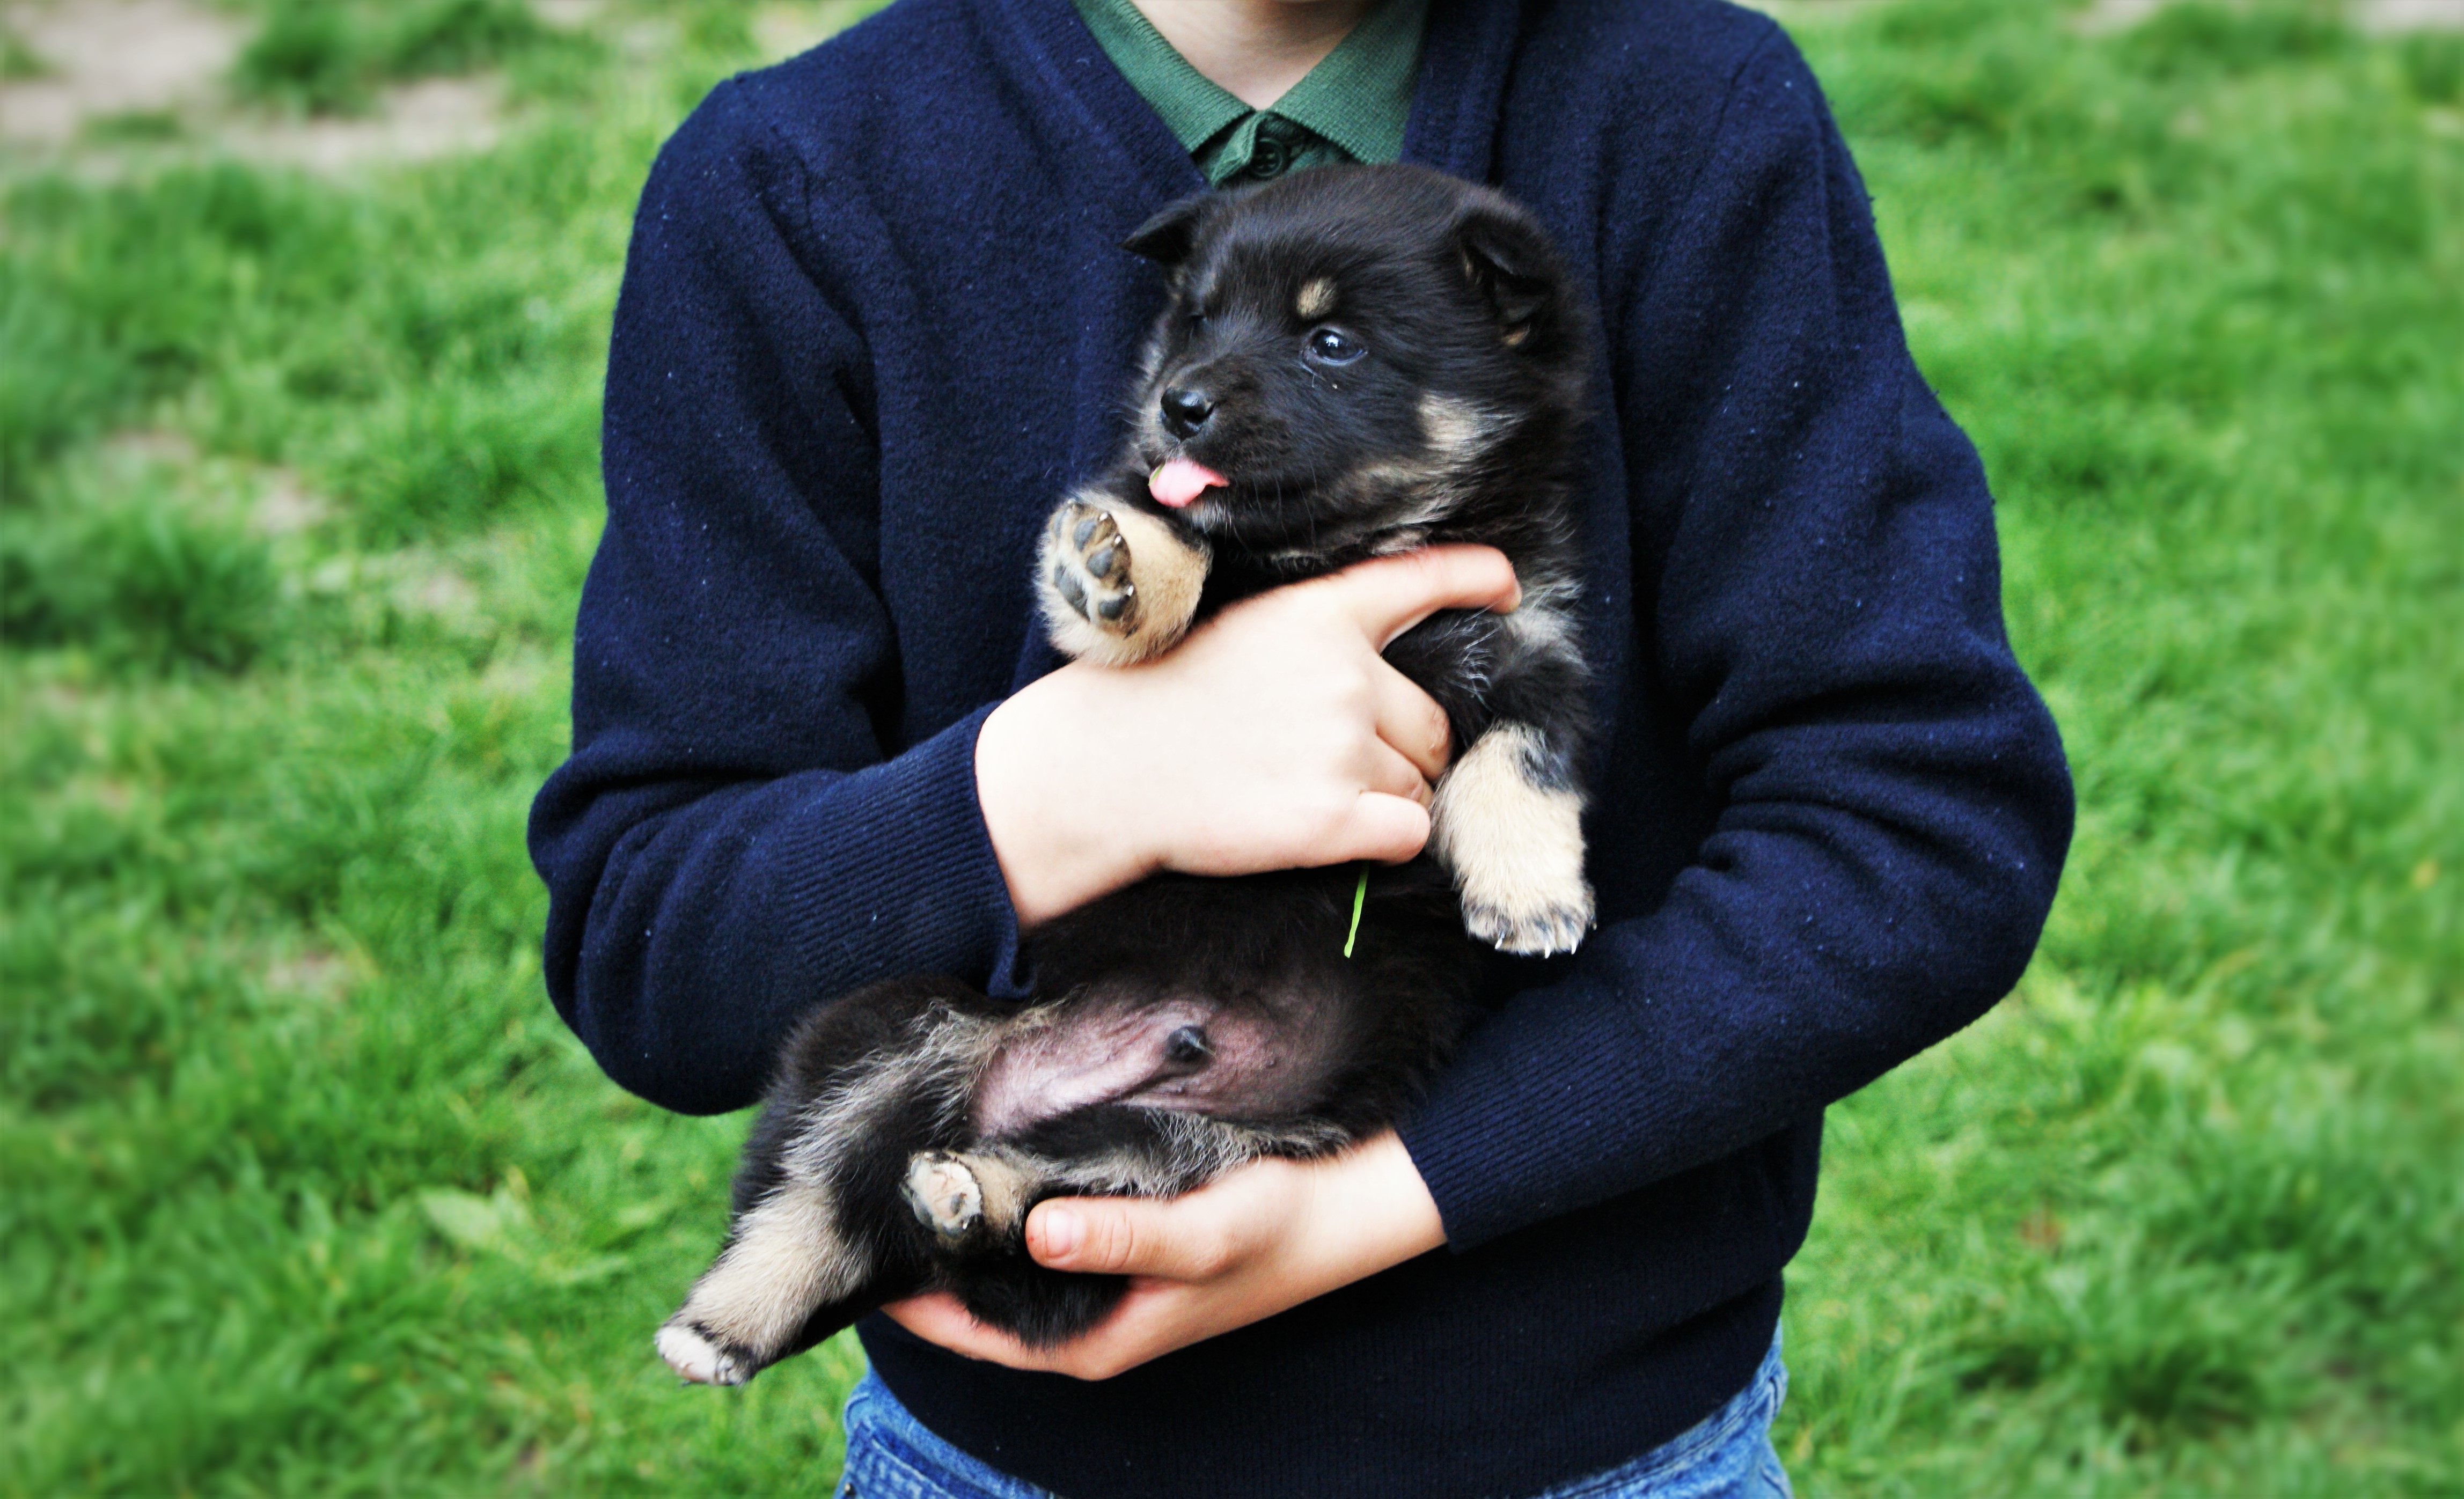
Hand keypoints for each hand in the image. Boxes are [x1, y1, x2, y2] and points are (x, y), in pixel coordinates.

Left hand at [882, 1132, 1444, 1378]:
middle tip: (859, 1192)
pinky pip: (1038, 1229)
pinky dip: (1003, 1201)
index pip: (967, 1330)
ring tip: (903, 1165)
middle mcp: (1086, 1316)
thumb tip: (1034, 1231)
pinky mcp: (1117, 1241)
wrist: (1353, 1206)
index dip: (905, 1299)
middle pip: (975, 1299)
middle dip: (921, 1256)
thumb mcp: (1203, 1230)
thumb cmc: (1282, 1225)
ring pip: (1004, 1261)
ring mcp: (1100, 1279)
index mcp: (1092, 1338)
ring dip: (960, 1224)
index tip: (850, 1248)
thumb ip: (1121, 1234)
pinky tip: (981, 1152)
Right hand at [976, 545, 1518, 927]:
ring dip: (1386, 797)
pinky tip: (1328, 832)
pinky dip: (1384, 839)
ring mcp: (1340, 747)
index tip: (1507, 589)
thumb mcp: (1236, 633)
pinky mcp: (1330, 818)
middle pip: (1433, 723)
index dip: (1475, 580)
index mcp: (1317, 614)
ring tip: (1305, 795)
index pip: (1420, 581)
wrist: (1099, 769)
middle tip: (1335, 764)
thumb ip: (1312, 645)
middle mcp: (1344, 674)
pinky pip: (1409, 833)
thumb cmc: (1153, 701)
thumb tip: (1376, 693)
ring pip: (1420, 783)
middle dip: (1406, 749)